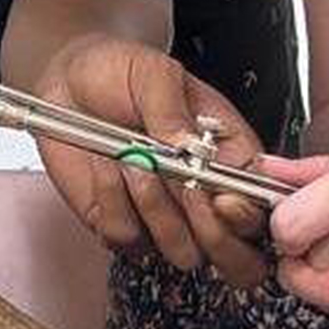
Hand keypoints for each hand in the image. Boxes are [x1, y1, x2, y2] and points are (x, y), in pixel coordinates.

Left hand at [31, 36, 269, 285]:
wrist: (67, 83)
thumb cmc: (119, 72)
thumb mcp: (153, 73)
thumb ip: (172, 109)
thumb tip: (189, 146)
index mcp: (230, 156)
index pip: (260, 207)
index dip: (248, 215)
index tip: (222, 198)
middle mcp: (204, 195)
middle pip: (237, 255)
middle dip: (213, 233)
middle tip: (185, 189)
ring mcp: (164, 216)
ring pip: (182, 253)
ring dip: (156, 208)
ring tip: (134, 159)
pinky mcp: (123, 225)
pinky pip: (127, 239)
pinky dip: (114, 203)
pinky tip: (109, 169)